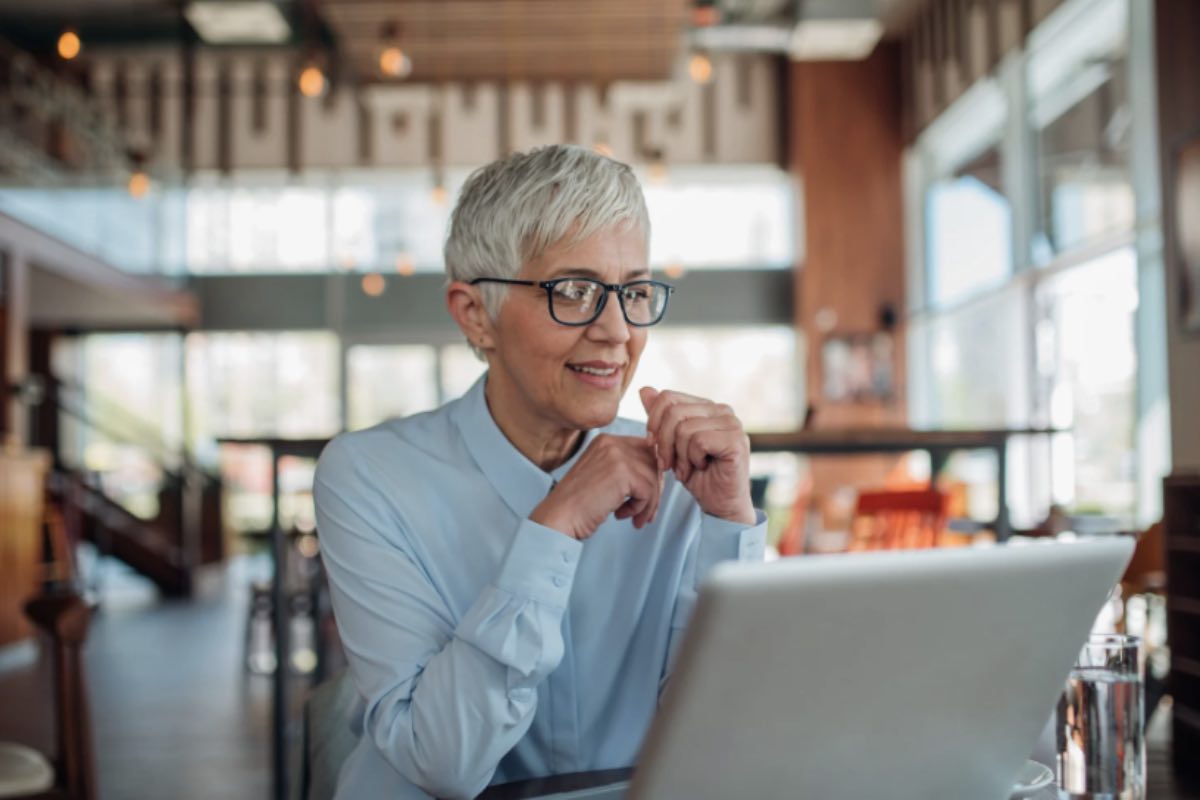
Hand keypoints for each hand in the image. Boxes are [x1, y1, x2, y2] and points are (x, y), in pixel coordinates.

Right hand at [529, 435, 663, 540]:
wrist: (559, 517)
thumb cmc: (579, 505)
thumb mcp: (602, 477)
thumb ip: (626, 469)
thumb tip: (659, 474)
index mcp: (606, 440)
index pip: (645, 450)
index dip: (650, 475)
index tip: (644, 496)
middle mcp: (611, 442)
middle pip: (654, 462)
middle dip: (654, 490)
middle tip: (645, 511)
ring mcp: (617, 455)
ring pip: (654, 478)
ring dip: (648, 503)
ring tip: (634, 517)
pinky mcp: (623, 472)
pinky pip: (649, 490)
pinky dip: (641, 508)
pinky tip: (623, 515)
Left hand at [640, 387, 754, 525]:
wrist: (720, 504)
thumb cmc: (697, 475)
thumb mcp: (671, 445)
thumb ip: (661, 418)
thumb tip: (644, 389)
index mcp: (706, 407)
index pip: (668, 397)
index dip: (653, 422)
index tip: (653, 446)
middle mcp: (722, 410)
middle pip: (673, 412)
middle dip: (664, 443)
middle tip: (668, 464)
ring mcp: (732, 423)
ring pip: (684, 428)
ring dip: (679, 456)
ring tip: (686, 469)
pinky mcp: (736, 440)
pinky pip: (698, 441)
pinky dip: (692, 459)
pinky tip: (701, 468)